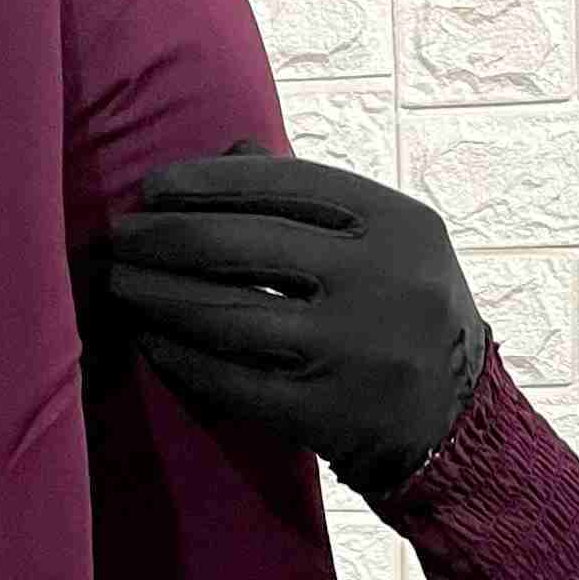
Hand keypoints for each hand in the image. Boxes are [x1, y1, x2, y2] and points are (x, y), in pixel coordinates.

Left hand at [79, 138, 490, 498]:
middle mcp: (380, 283)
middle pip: (242, 247)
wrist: (459, 429)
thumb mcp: (391, 245)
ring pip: (226, 313)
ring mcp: (351, 353)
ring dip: (157, 295)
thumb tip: (228, 151)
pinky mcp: (324, 413)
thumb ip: (317, 199)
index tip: (154, 188)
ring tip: (120, 284)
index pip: (284, 183)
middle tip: (120, 238)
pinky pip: (229, 378)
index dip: (207, 181)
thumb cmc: (407, 318)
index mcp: (399, 225)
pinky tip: (149, 338)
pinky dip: (179, 356)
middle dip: (164, 238)